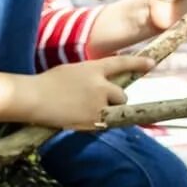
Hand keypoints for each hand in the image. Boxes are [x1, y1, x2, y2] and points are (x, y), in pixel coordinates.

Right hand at [23, 55, 153, 130]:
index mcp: (93, 68)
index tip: (151, 64)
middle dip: (114, 100)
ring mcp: (97, 103)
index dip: (137, 63)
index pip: (121, 63)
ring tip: (84, 112)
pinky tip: (78, 119)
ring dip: (106, 112)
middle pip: (121, 95)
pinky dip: (95, 123)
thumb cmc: (47, 84)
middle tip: (98, 103)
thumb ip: (89, 77)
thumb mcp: (71, 71)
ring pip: (113, 110)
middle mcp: (100, 85)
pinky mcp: (92, 120)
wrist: (34, 98)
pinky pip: (102, 123)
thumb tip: (99, 86)